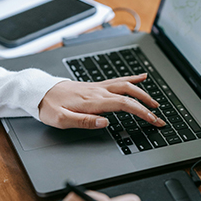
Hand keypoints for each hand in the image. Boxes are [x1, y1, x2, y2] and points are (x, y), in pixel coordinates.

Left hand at [38, 73, 165, 128]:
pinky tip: (141, 77)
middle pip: (130, 95)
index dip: (142, 112)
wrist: (42, 91)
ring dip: (143, 93)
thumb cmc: (50, 107)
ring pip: (127, 86)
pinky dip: (132, 78)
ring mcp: (99, 87)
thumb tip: (105, 122)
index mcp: (93, 101)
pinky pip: (118, 80)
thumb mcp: (61, 120)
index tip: (153, 120)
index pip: (124, 105)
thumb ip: (84, 121)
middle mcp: (99, 91)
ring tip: (154, 101)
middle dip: (147, 104)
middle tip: (158, 115)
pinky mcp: (97, 85)